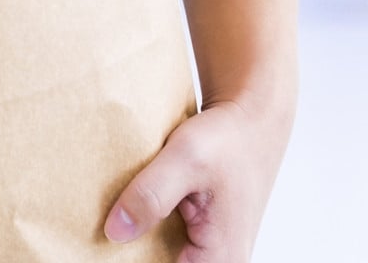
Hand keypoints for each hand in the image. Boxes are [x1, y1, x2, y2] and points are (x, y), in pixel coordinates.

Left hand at [103, 95, 294, 261]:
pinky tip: (132, 214)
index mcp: (220, 259)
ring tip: (120, 219)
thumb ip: (151, 195)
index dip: (133, 260)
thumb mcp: (187, 158)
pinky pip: (167, 248)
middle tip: (113, 226)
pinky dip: (147, 234)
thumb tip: (115, 231)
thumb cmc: (229, 138)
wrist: (253, 119)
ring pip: (163, 257)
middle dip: (134, 251)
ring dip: (140, 243)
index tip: (113, 241)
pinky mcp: (202, 240)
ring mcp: (211, 254)